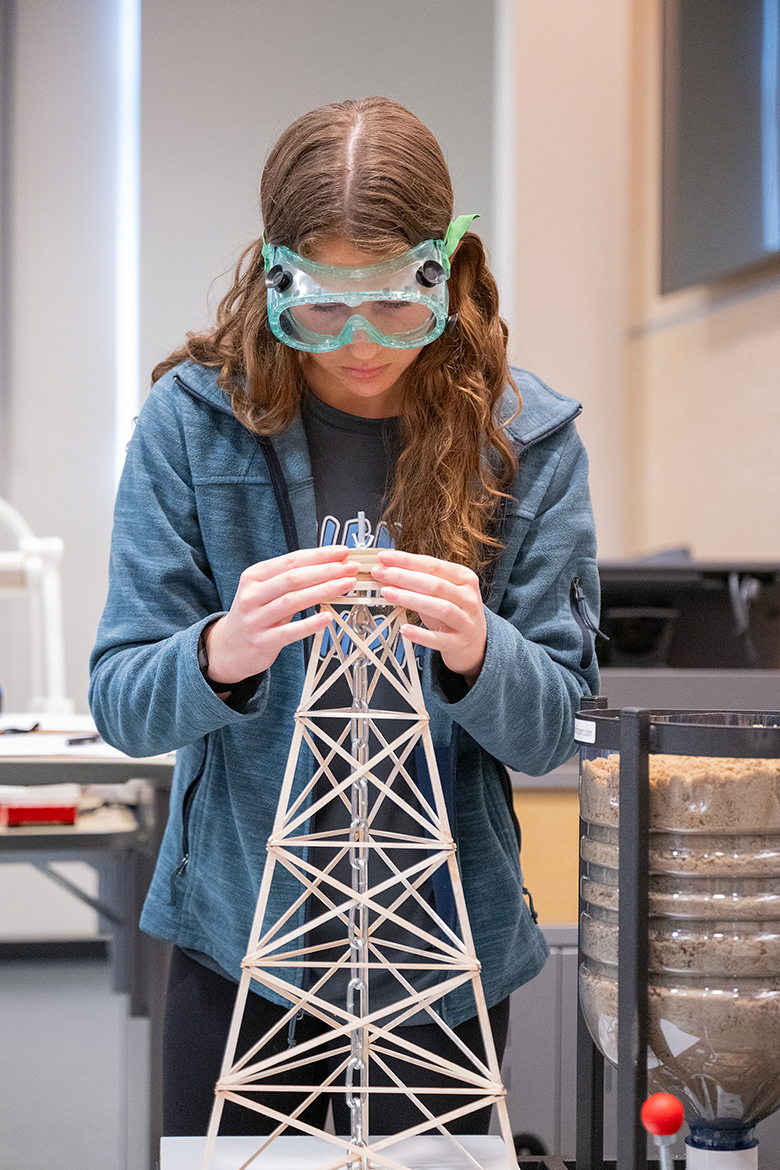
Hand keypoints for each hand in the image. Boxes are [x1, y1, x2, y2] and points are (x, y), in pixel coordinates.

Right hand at [204, 546, 358, 684]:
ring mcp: (256, 619)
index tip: (342, 552)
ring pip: (293, 601)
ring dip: (324, 591)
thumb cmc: (255, 614)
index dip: (319, 555)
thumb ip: (291, 579)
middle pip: (294, 578)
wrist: (229, 648)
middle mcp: (252, 595)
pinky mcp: (262, 641)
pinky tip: (327, 617)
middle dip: (326, 571)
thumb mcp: (264, 590)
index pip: (292, 561)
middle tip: (350, 568)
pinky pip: (289, 632)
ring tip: (346, 586)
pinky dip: (310, 624)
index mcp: (254, 576)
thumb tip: (329, 564)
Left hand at [371, 550, 486, 684]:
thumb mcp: (442, 593)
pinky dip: (421, 634)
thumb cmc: (454, 613)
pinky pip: (439, 639)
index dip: (407, 560)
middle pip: (435, 584)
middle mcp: (468, 598)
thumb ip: (420, 582)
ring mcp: (466, 621)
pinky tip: (405, 629)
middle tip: (380, 574)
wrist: (478, 644)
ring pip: (440, 607)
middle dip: (404, 577)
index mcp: (464, 578)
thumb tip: (387, 571)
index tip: (384, 557)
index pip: (433, 565)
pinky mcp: (459, 643)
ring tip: (388, 593)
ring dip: (411, 599)